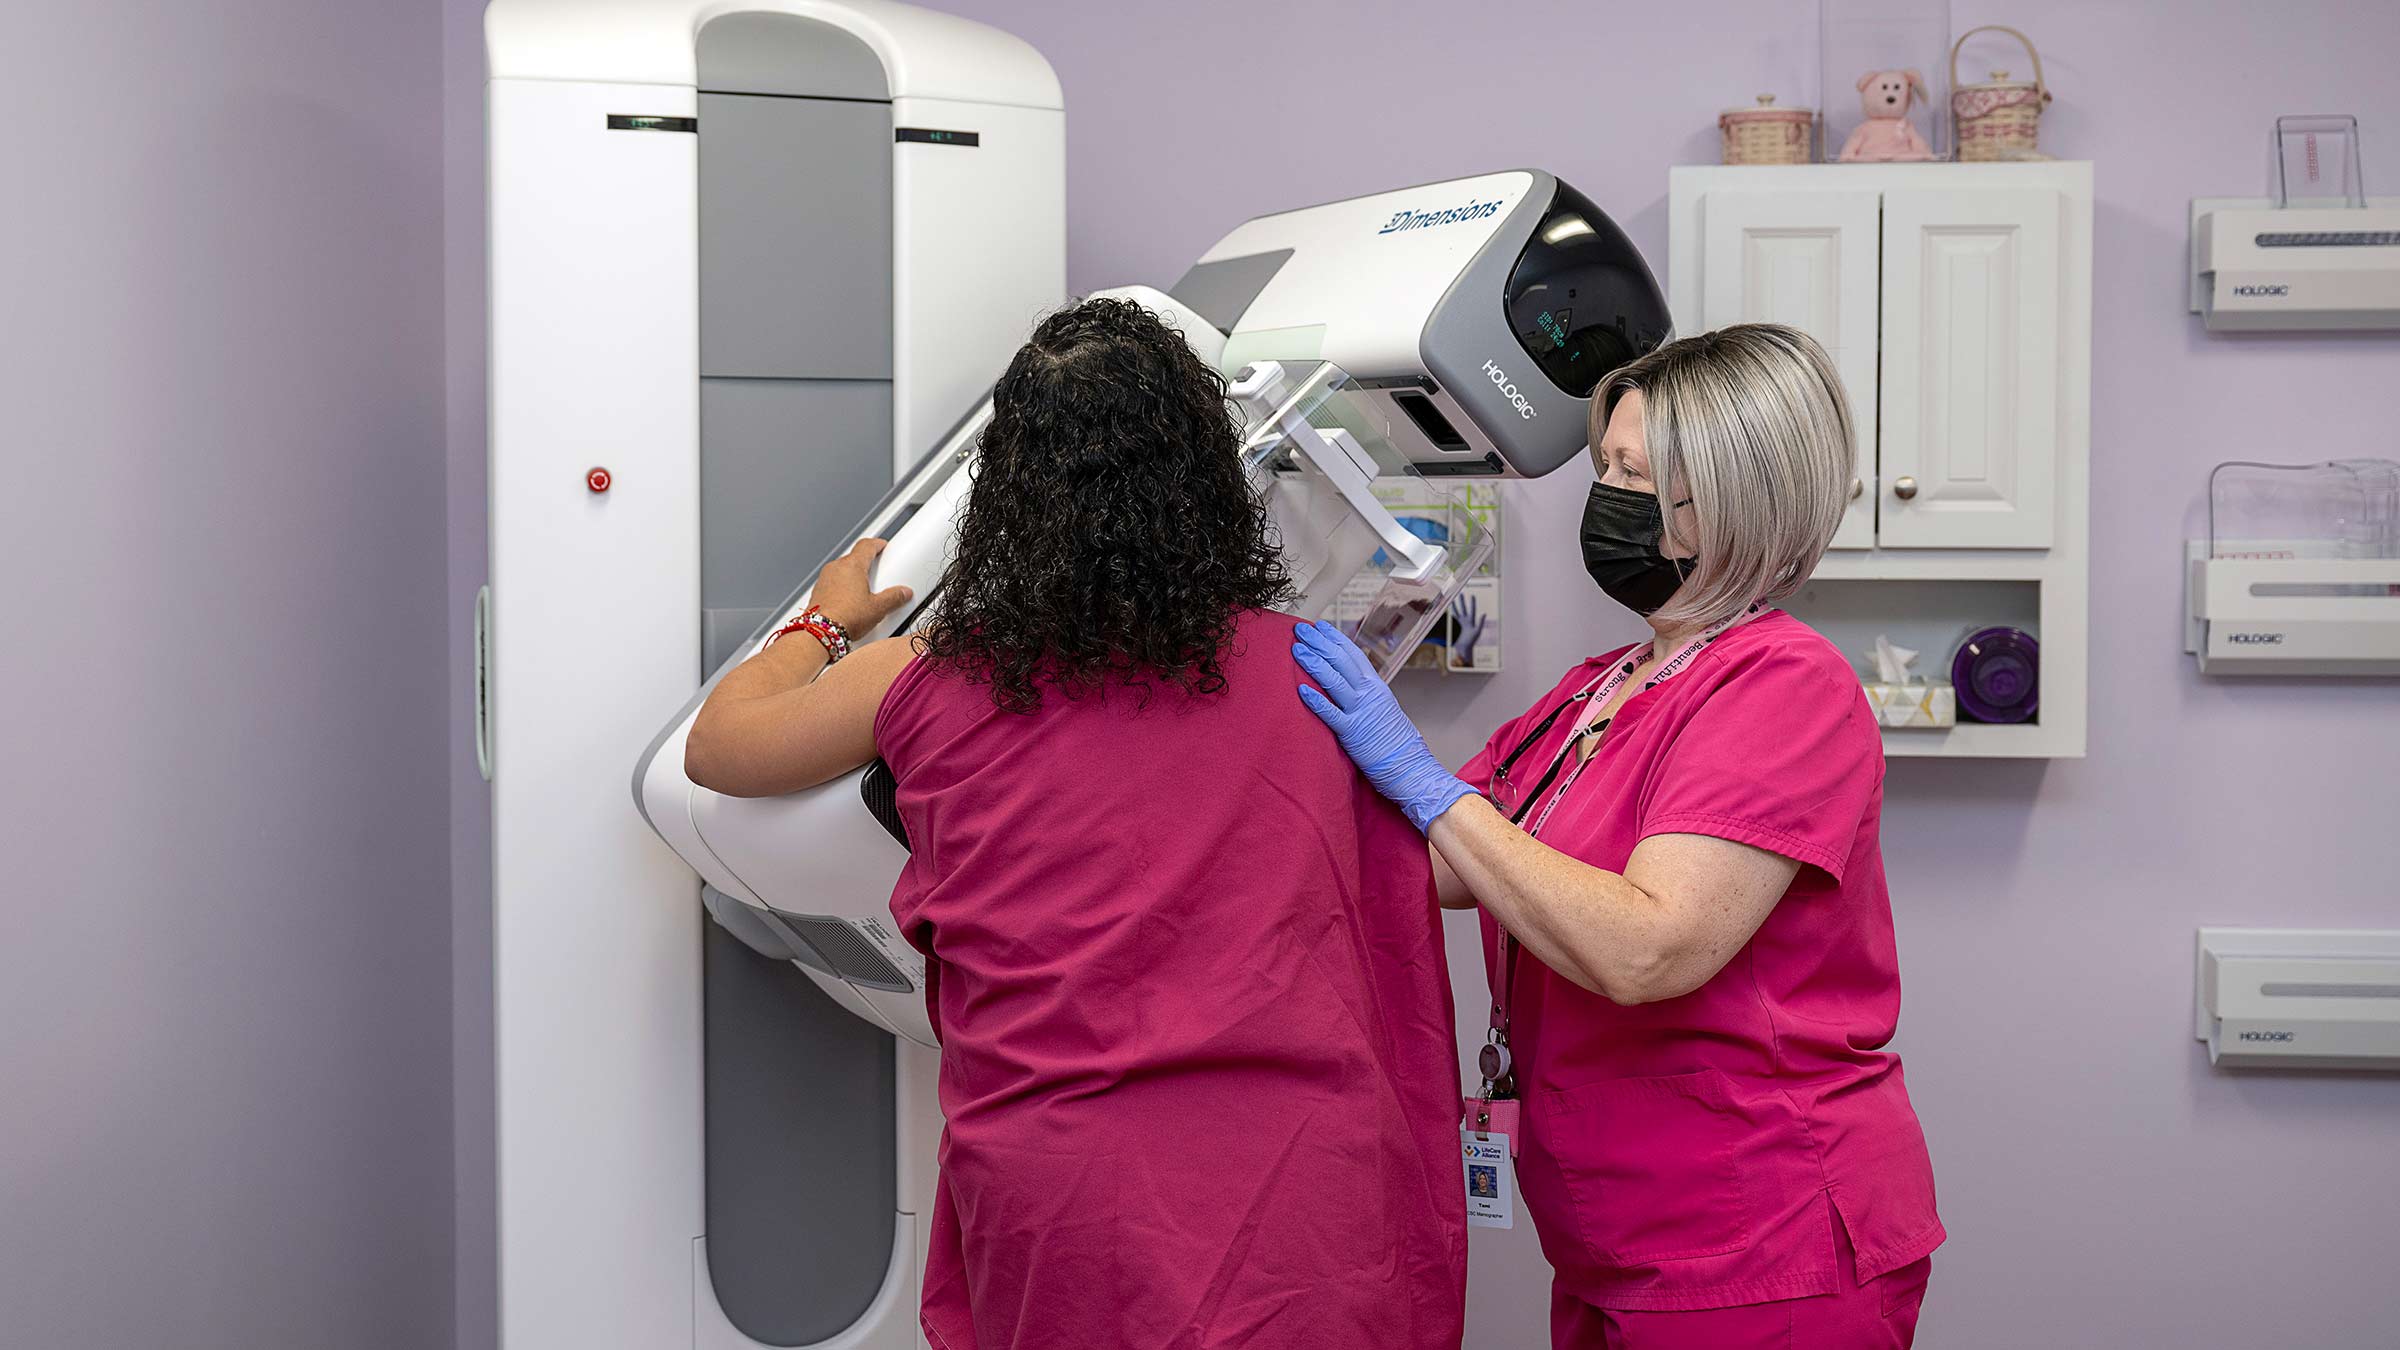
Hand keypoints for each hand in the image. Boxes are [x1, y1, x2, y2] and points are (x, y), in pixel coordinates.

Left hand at [810, 538, 913, 634]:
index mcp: (852, 565)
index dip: (877, 544)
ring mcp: (824, 579)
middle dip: (867, 564)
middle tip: (878, 574)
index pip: (866, 545)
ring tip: (865, 593)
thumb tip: (902, 593)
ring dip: (853, 576)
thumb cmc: (845, 618)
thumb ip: (894, 598)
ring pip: (842, 570)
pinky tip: (851, 603)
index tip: (883, 547)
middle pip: (854, 558)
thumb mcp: (878, 608)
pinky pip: (833, 583)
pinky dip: (842, 587)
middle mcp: (836, 568)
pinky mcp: (818, 591)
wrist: (820, 633)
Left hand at [1292, 620, 1476, 832]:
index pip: (1353, 655)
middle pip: (1341, 661)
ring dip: (1314, 663)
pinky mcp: (1352, 733)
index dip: (1335, 638)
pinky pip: (1331, 714)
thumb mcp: (1384, 710)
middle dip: (1319, 643)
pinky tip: (1300, 689)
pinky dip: (1316, 701)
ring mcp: (1361, 712)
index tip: (1320, 626)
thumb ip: (1368, 696)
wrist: (1411, 767)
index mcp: (1377, 687)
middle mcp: (1369, 694)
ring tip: (1297, 650)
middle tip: (1300, 630)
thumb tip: (1351, 685)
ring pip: (1334, 681)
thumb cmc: (1396, 742)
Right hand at [1448, 596, 1486, 667]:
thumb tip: (1484, 613)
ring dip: (1455, 606)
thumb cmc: (1471, 641)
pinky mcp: (1455, 626)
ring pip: (1457, 612)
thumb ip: (1481, 622)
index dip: (1472, 603)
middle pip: (1463, 608)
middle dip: (1462, 601)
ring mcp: (1460, 623)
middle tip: (1460, 593)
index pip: (1472, 610)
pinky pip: (1452, 618)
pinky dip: (1450, 613)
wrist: (1464, 648)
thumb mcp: (1478, 631)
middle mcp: (1465, 621)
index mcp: (1471, 621)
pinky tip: (1447, 609)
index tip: (1472, 595)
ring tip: (1452, 599)